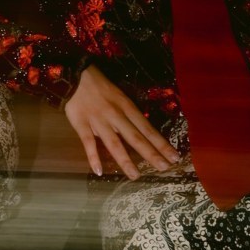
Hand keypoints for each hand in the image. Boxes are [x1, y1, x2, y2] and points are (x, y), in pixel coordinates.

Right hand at [64, 66, 180, 179]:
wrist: (74, 74)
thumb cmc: (100, 86)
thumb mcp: (120, 95)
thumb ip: (129, 114)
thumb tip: (144, 133)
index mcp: (126, 106)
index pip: (147, 128)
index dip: (161, 143)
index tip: (175, 157)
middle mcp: (115, 115)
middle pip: (135, 137)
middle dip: (150, 153)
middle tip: (164, 168)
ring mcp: (98, 120)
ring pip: (114, 143)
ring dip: (125, 160)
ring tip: (135, 175)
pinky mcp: (81, 123)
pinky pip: (88, 142)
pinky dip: (93, 156)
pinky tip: (99, 171)